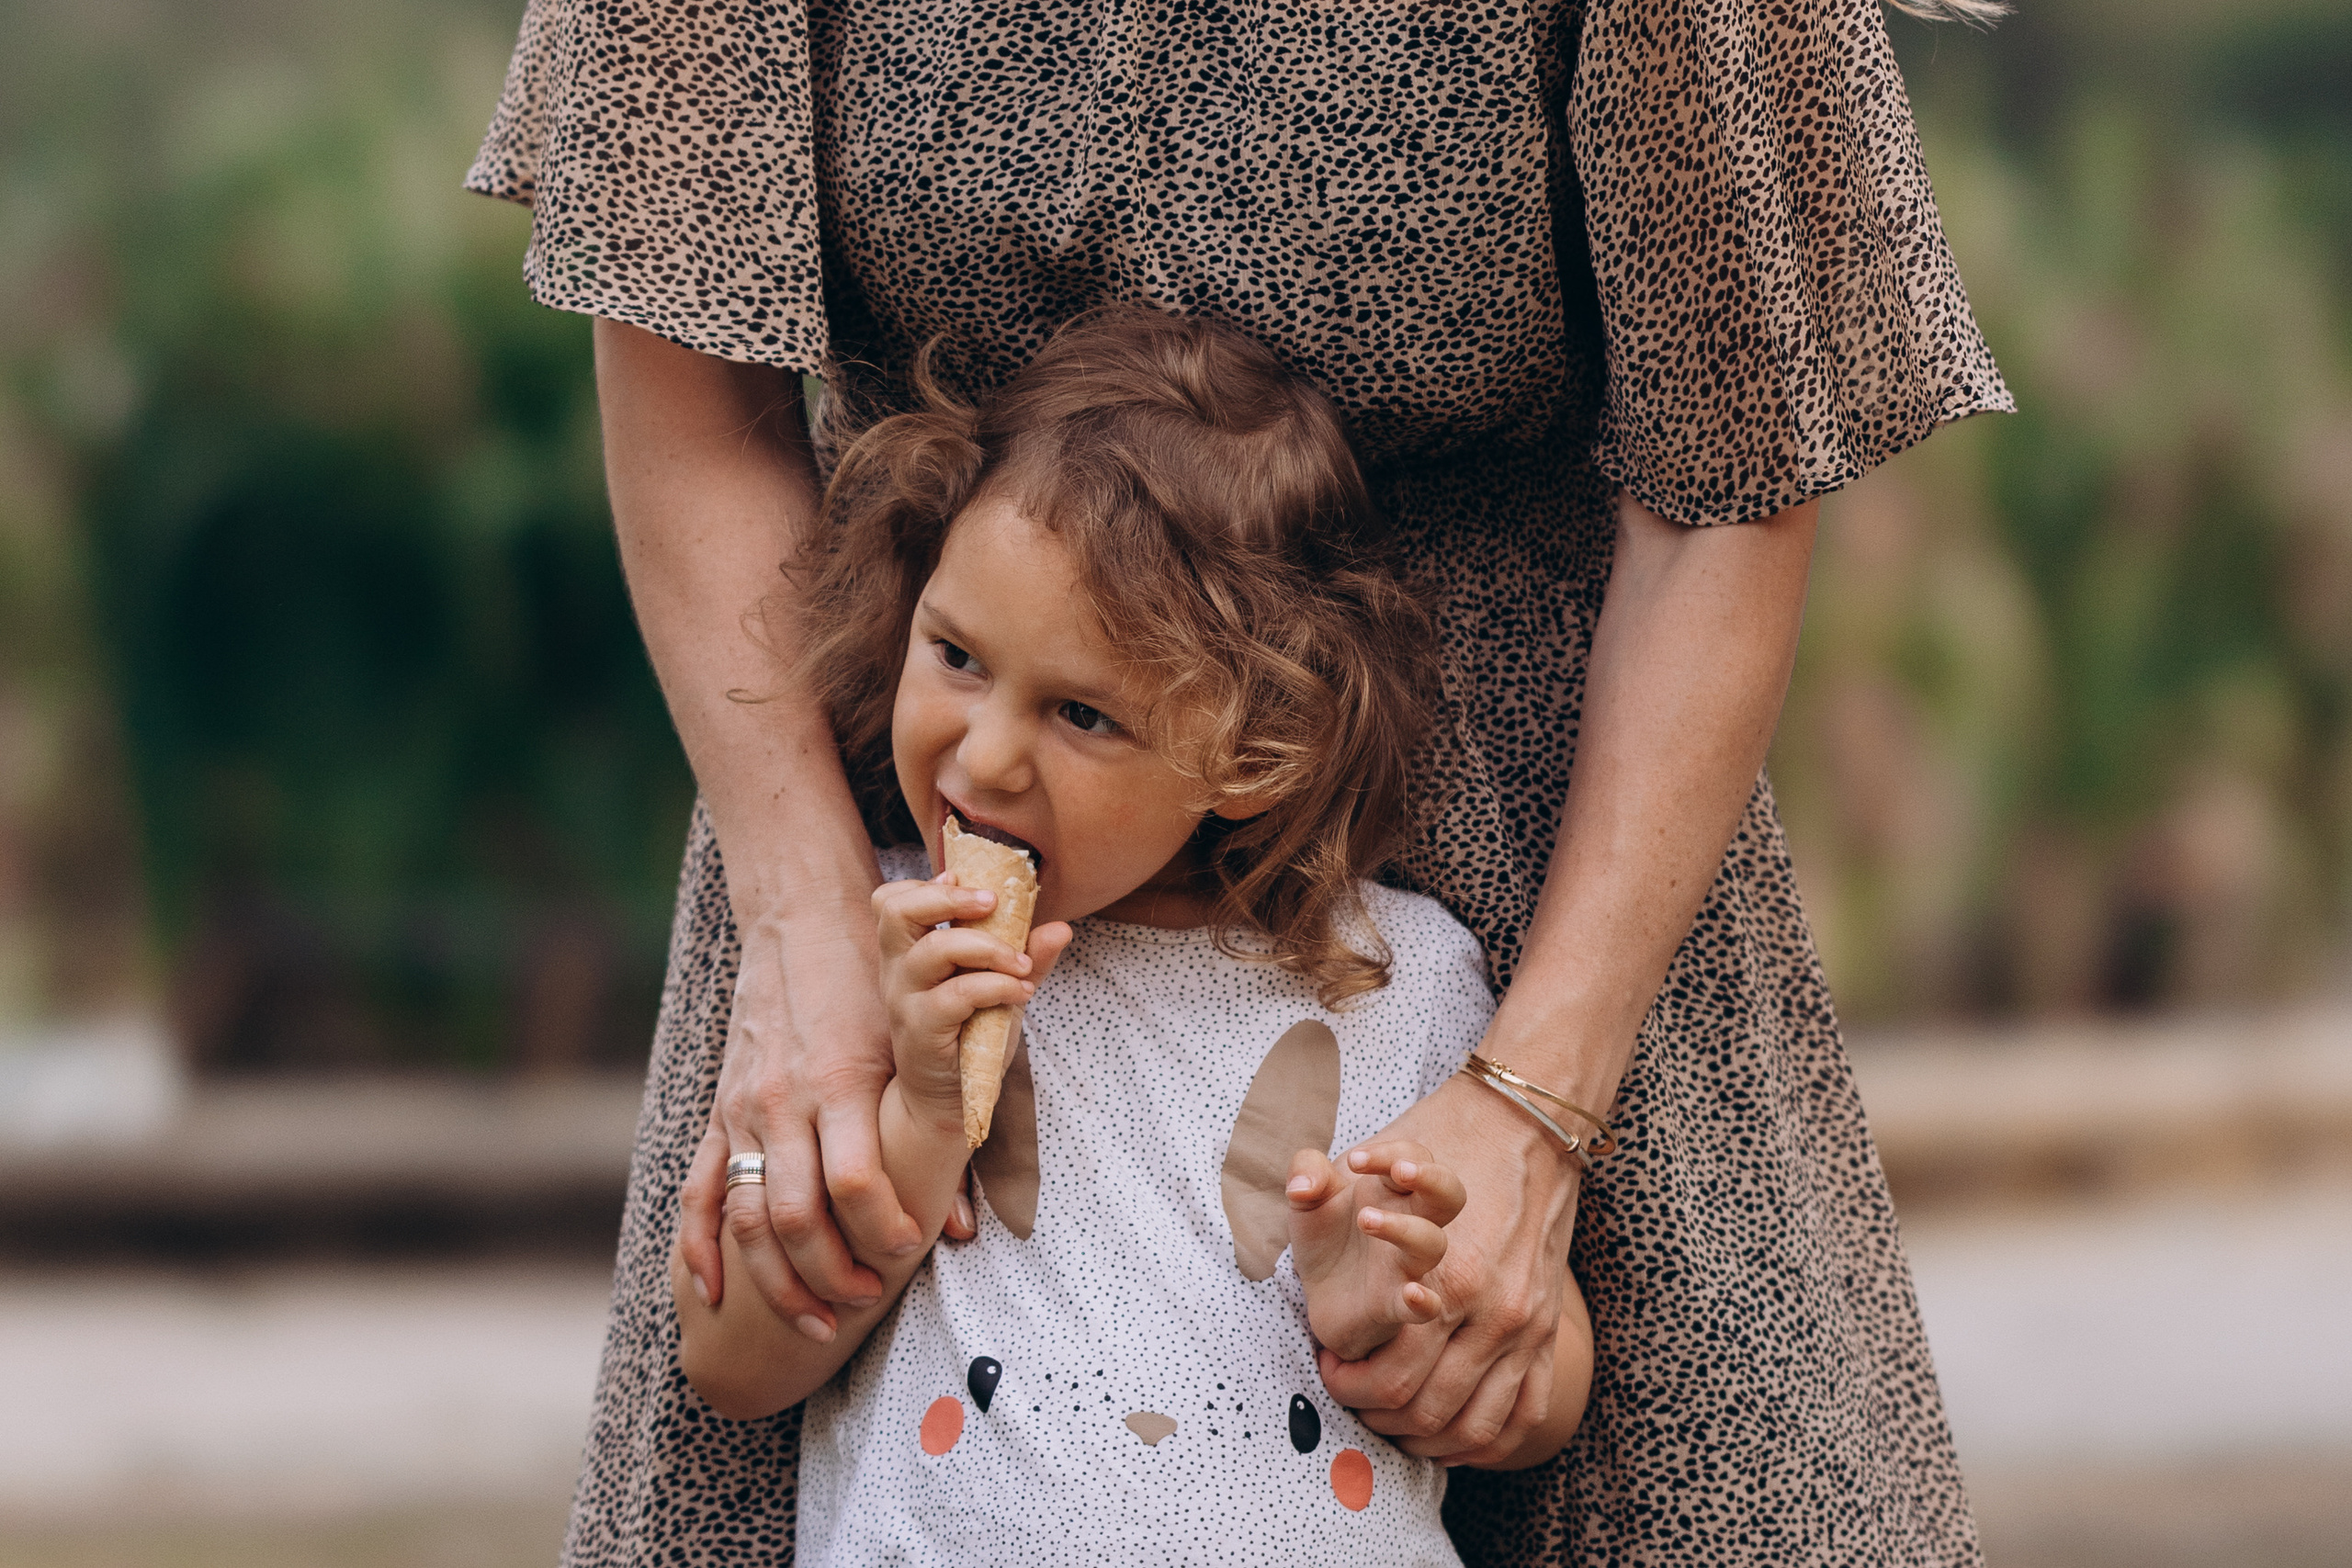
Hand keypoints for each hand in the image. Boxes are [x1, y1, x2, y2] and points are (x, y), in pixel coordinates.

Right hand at [677, 915, 904, 1343]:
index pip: (855, 1180)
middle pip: (793, 1215)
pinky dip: (701, 1249)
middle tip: (863, 1303)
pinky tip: (710, 1294)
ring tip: (811, 1323)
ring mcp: (743, 1109)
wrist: (801, 924)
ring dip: (775, 1279)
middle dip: (827, 1273)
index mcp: (841, 1082)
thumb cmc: (873, 986)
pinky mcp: (719, 1111)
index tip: (905, 1257)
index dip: (879, 1230)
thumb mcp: (913, 1045)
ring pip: (745, 1216)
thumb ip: (941, 1128)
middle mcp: (785, 1101)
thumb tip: (960, 1229)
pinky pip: (700, 1192)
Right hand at [871, 873, 1070, 1130]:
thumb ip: (1027, 957)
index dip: (924, 884)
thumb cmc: (971, 1036)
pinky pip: (955, 995)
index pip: (890, 901)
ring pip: (932, 950)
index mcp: (908, 952)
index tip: (966, 882)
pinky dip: (995, 986)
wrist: (950, 1100)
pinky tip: (1021, 993)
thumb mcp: (1000, 989)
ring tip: (1021, 963)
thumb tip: (1061, 928)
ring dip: (987, 947)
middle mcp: (898, 971)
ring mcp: (905, 1001)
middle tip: (993, 903)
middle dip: (948, 897)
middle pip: (896, 911)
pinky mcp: (921, 1031)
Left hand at [1287, 1140, 1463, 1361]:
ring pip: (1433, 1244)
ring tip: (1365, 1219)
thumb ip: (1305, 1174)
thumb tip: (1301, 1186)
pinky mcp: (1396, 1305)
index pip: (1412, 1157)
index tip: (1355, 1161)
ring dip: (1406, 1229)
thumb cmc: (1326, 1238)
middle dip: (1433, 1178)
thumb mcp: (1306, 1197)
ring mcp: (1407, 1265)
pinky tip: (1412, 1292)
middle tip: (1400, 1171)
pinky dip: (1425, 1302)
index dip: (1390, 1153)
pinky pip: (1426, 1308)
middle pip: (1450, 1194)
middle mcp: (1410, 1223)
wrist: (1317, 1295)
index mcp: (1392, 1191)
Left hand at [1314, 1075, 1580, 1464]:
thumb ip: (1325, 1181)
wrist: (1527, 1124)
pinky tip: (1448, 1438)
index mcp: (1446, 1273)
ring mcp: (1527, 1326)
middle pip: (1425, 1408)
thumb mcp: (1373, 1159)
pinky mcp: (1549, 1330)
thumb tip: (1298, 1189)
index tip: (1326, 1366)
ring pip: (1474, 1427)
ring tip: (1389, 1423)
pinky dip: (1483, 1441)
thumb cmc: (1441, 1143)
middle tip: (1349, 1397)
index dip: (1347, 1384)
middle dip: (1375, 1414)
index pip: (1391, 1375)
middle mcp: (1491, 1310)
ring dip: (1425, 1439)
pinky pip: (1522, 1415)